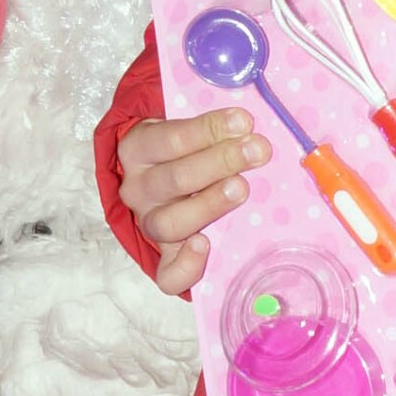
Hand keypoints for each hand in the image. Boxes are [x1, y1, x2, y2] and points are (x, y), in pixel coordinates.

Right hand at [116, 110, 271, 296]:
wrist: (162, 177)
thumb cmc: (186, 148)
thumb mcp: (187, 128)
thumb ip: (214, 127)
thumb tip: (252, 123)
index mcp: (138, 148)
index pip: (169, 138)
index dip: (206, 131)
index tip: (243, 121)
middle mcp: (138, 188)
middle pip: (174, 179)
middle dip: (220, 162)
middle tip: (257, 151)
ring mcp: (149, 224)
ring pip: (168, 223)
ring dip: (209, 204)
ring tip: (241, 189)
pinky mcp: (163, 256)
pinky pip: (167, 274)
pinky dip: (186, 266)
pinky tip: (205, 246)